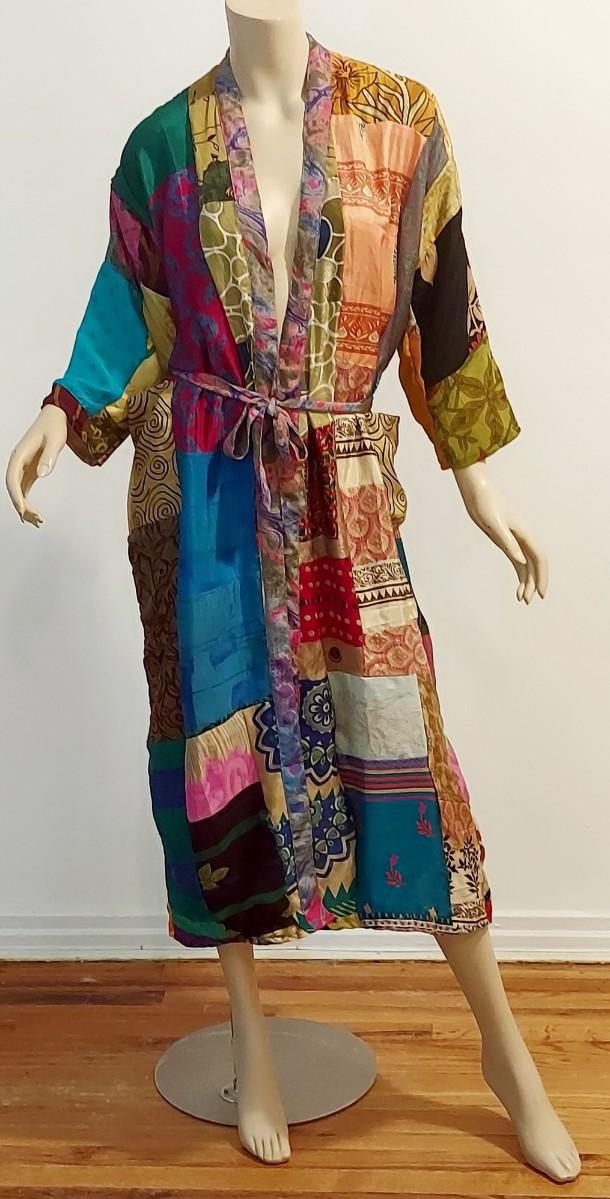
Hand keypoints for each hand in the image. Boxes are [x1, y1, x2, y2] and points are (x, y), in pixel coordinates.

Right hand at [5, 407, 67, 526]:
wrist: (56, 416)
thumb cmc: (54, 426)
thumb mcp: (54, 440)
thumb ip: (48, 457)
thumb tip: (42, 474)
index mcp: (19, 455)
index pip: (12, 479)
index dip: (16, 496)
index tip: (22, 511)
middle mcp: (17, 463)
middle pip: (13, 488)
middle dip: (22, 506)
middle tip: (37, 520)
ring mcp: (22, 467)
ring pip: (18, 491)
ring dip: (25, 506)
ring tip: (37, 521)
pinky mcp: (30, 470)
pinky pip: (24, 489)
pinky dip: (27, 501)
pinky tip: (33, 514)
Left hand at [452, 461, 548, 603]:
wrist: (477, 491)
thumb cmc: (485, 504)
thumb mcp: (494, 524)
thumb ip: (508, 542)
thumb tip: (521, 561)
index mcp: (524, 533)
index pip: (539, 558)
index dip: (542, 576)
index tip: (540, 593)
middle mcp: (523, 537)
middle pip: (535, 564)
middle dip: (534, 583)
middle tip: (527, 601)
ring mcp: (515, 539)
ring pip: (527, 564)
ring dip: (527, 581)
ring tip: (521, 599)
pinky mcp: (506, 541)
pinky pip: (518, 561)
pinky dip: (520, 574)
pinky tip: (518, 587)